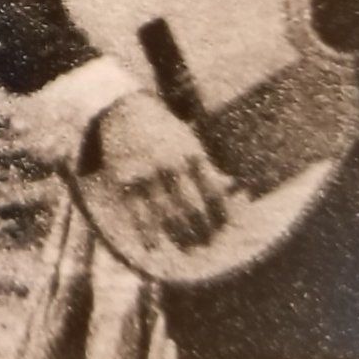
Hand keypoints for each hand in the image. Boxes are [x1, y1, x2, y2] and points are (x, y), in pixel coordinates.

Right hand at [92, 91, 232, 249]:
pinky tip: (152, 247)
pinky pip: (136, 213)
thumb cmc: (163, 131)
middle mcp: (170, 166)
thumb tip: (236, 187)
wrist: (122, 110)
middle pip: (192, 208)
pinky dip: (145, 233)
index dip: (219, 216)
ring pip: (166, 215)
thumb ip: (209, 167)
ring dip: (179, 235)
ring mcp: (146, 174)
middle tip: (205, 243)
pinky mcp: (124, 180)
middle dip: (202, 230)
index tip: (221, 230)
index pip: (213, 194)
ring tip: (188, 248)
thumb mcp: (189, 142)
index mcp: (191, 155)